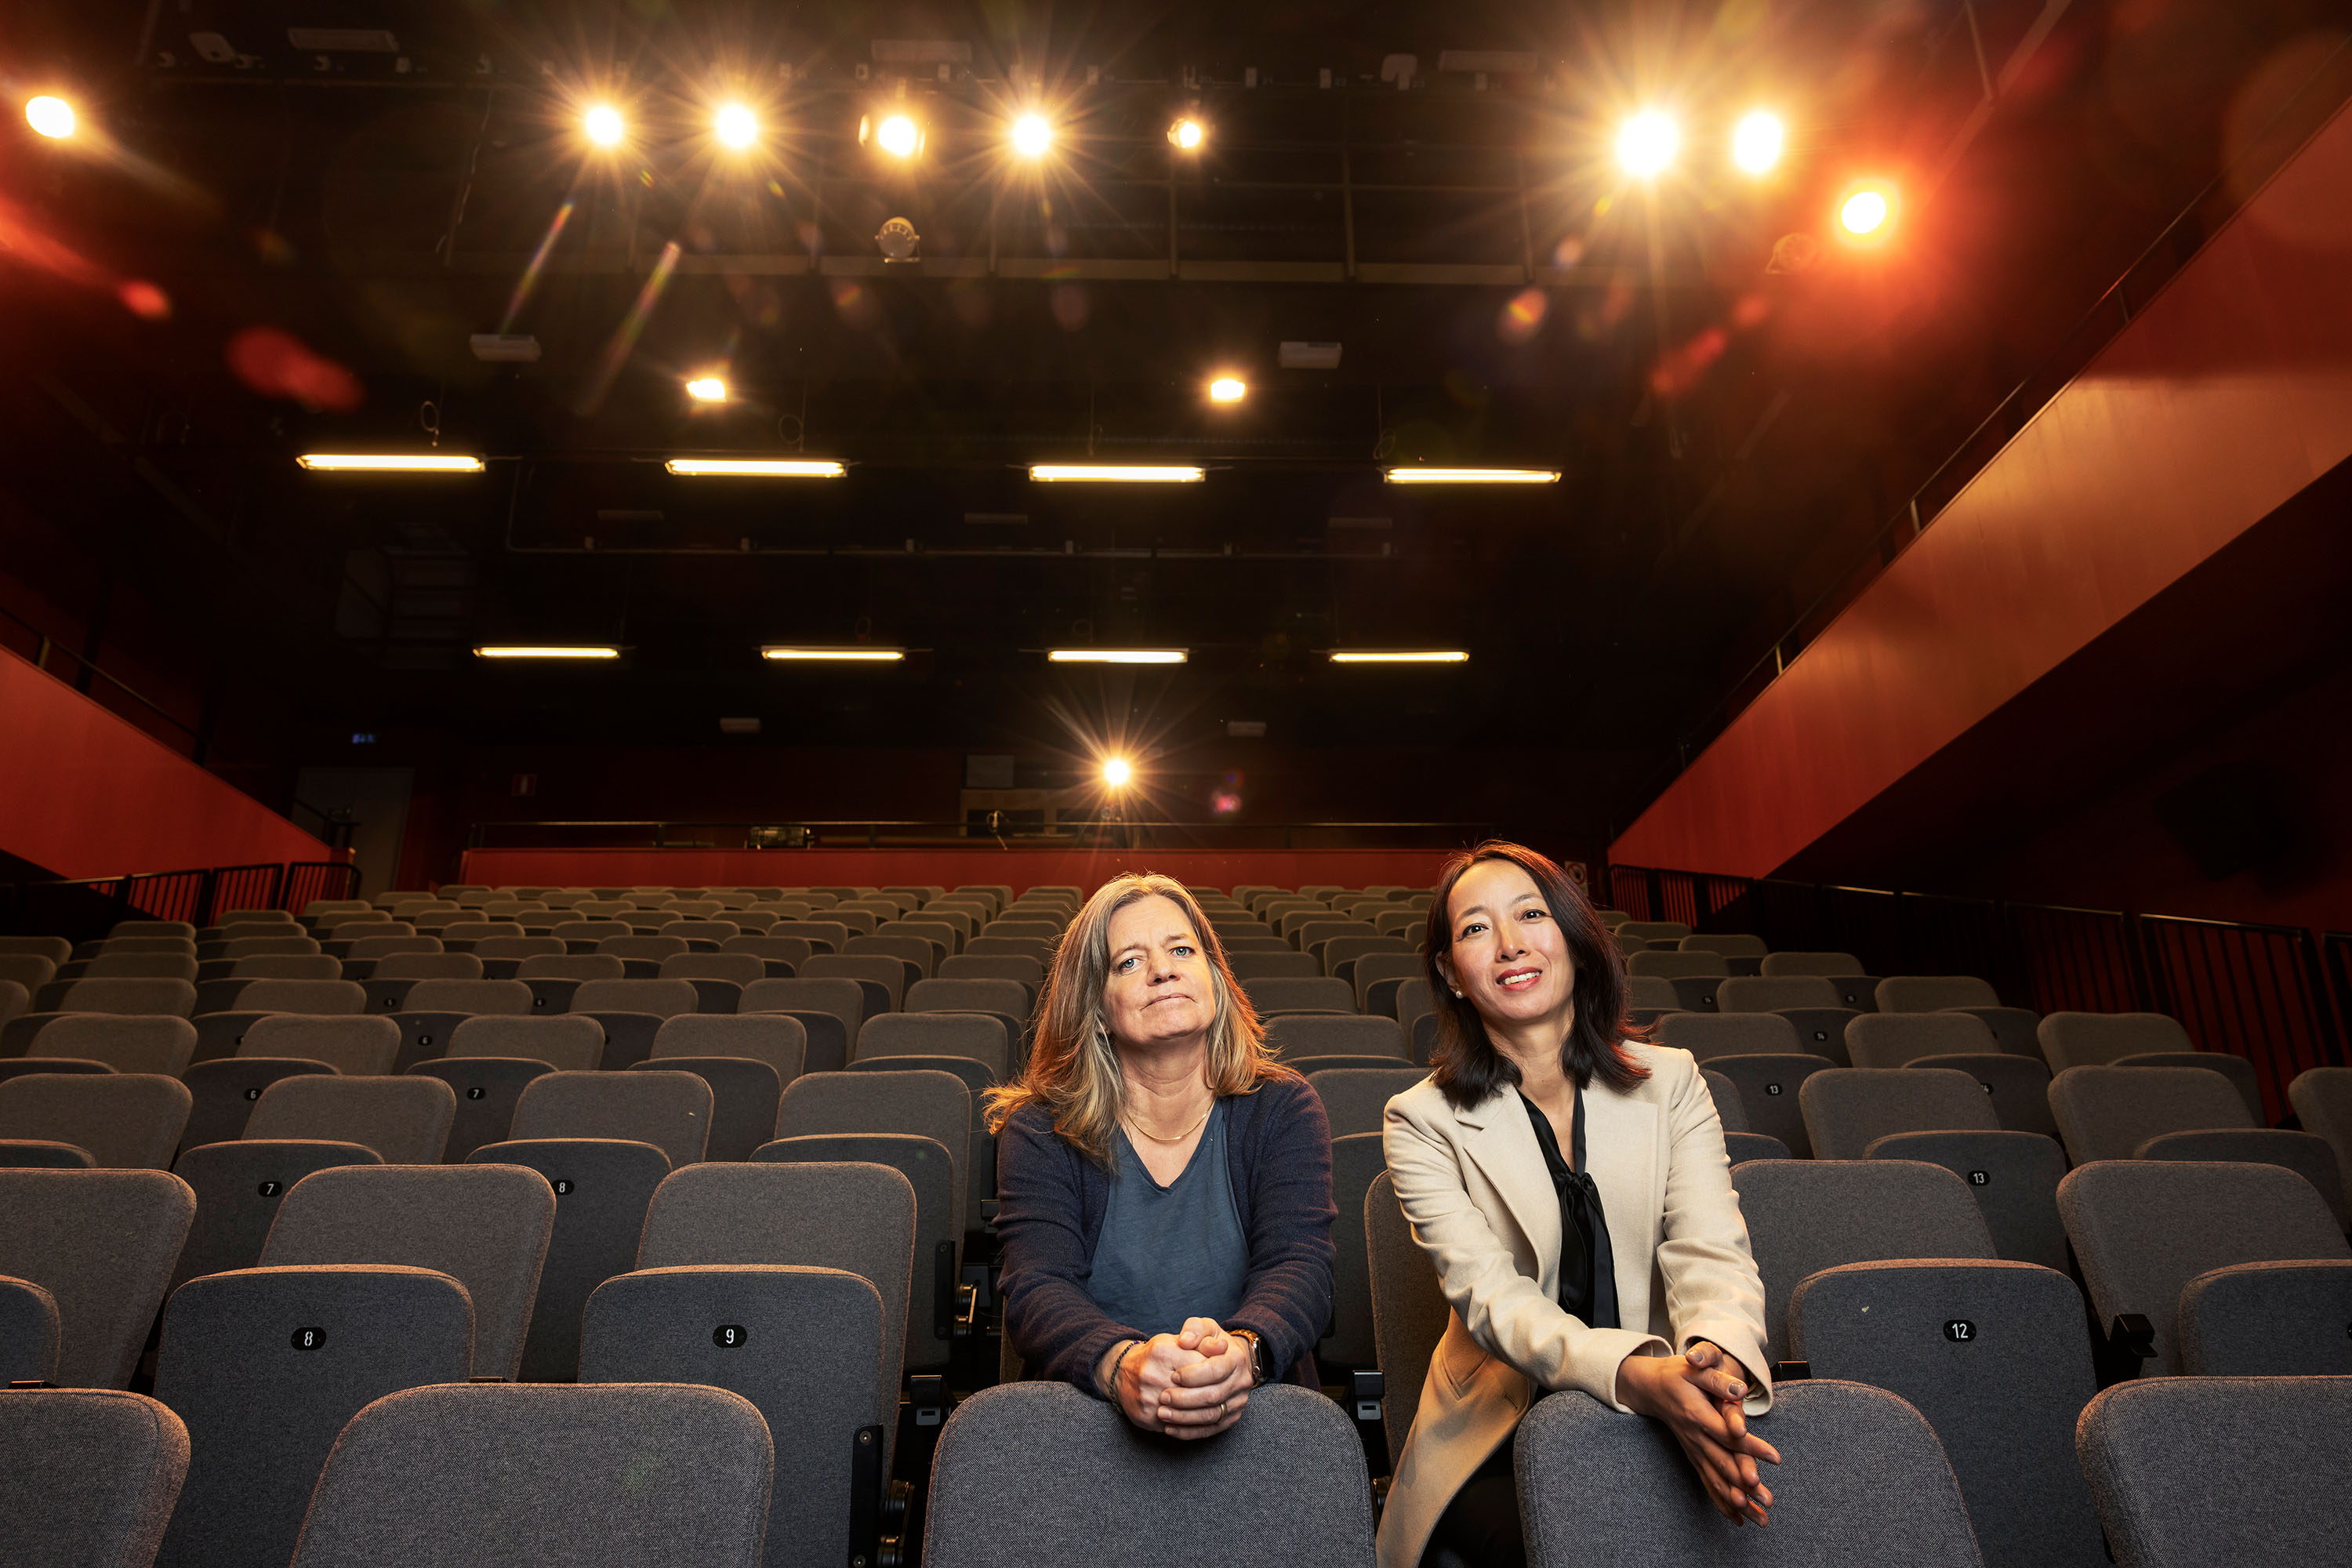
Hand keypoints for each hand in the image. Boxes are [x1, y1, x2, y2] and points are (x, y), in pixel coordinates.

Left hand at [1152, 1318, 1252, 1438]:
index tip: (1173, 1375)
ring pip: (1211, 1416)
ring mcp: (1238, 1403)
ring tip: (1162, 1414)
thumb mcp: (1205, 1328)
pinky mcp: (1231, 1419)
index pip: (1215, 1370)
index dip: (1193, 1375)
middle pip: (1213, 1395)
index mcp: (1236, 1359)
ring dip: (1184, 1417)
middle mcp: (1241, 1382)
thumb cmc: (1210, 1342)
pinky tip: (1170, 1428)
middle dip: (1185, 1398)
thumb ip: (1194, 1330)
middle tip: (1162, 1397)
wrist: (1228, 1360)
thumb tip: (1185, 1341)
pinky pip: (1210, 1430)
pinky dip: (1189, 1432)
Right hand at [1613, 1343, 1779, 1525]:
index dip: (1750, 1446)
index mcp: (1698, 1415)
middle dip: (1746, 1484)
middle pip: (1723, 1464)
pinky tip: (1738, 1520)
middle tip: (1769, 1500)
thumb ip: (1718, 1380)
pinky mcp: (1694, 1458)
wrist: (1652, 1388)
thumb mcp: (1695, 1370)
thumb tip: (1740, 1389)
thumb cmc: (1677, 1375)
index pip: (1727, 1434)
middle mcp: (1695, 1438)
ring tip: (1761, 1520)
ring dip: (1738, 1501)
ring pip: (1716, 1480)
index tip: (1775, 1458)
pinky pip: (1707, 1484)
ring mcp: (1694, 1450)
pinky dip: (1722, 1503)